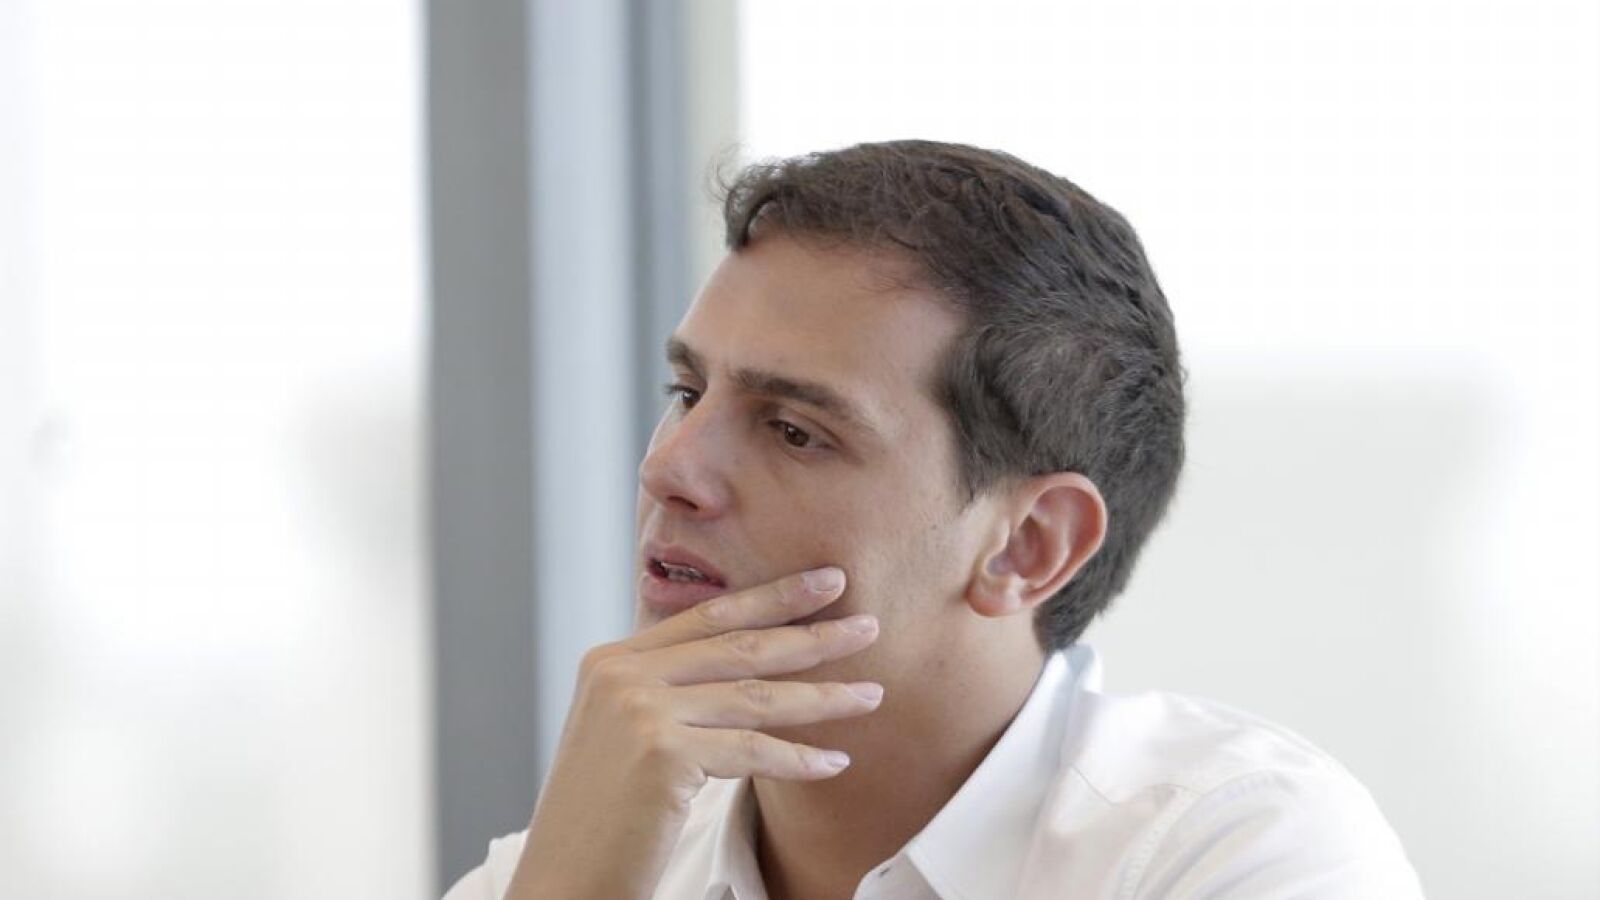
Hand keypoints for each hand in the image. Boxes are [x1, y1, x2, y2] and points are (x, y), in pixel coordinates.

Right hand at [504, 566, 881, 899]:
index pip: (708, 617)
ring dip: (822, 696)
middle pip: (738, 645)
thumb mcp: (625, 735)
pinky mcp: (661, 753)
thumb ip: (670, 692)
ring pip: (755, 696)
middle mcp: (621, 674)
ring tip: (872, 693)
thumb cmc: (603, 818)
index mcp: (612, 660)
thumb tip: (745, 664)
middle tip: (869, 623)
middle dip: (811, 633)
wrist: (562, 879)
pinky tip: (836, 763)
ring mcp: (639, 710)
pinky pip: (752, 751)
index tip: (825, 581)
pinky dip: (799, 759)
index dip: (772, 596)